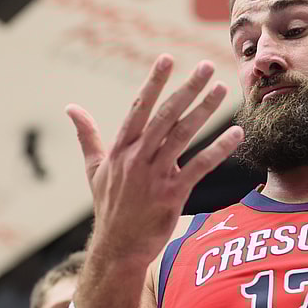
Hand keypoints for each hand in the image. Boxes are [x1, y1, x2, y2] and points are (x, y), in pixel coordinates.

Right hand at [66, 54, 242, 307]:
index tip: (166, 59)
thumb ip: (87, 135)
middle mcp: (137, 158)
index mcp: (120, 149)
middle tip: (204, 66)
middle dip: (186, 88)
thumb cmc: (109, 206)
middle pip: (165, 115)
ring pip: (183, 135)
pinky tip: (236, 134)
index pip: (139, 108)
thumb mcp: (94, 169)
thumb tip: (70, 107)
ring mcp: (155, 176)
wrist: (117, 248)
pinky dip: (219, 149)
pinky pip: (199, 166)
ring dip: (204, 110)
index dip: (153, 83)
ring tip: (221, 88)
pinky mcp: (172, 194)